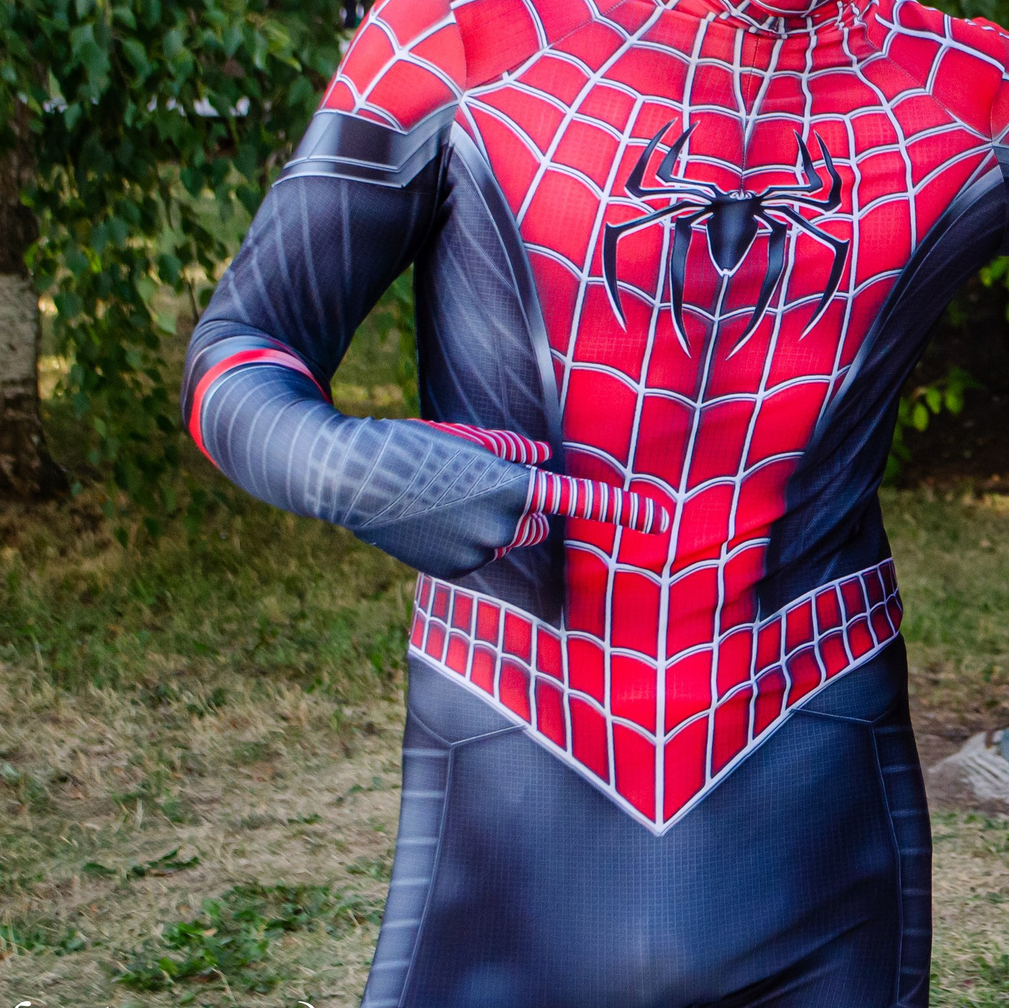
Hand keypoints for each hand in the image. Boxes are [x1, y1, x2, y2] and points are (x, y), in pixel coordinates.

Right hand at [420, 422, 671, 553]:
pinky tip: (427, 518)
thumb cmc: (412, 445)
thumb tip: (539, 462)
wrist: (349, 476)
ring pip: (505, 536)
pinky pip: (476, 552)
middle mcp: (502, 526)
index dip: (623, 508)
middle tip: (477, 483)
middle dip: (522, 506)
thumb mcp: (468, 437)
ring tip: (440, 496)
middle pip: (537, 520)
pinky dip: (461, 537)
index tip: (659, 518)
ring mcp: (477, 554)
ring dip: (488, 520)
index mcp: (512, 487)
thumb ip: (511, 452)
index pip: (578, 498)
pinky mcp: (454, 570)